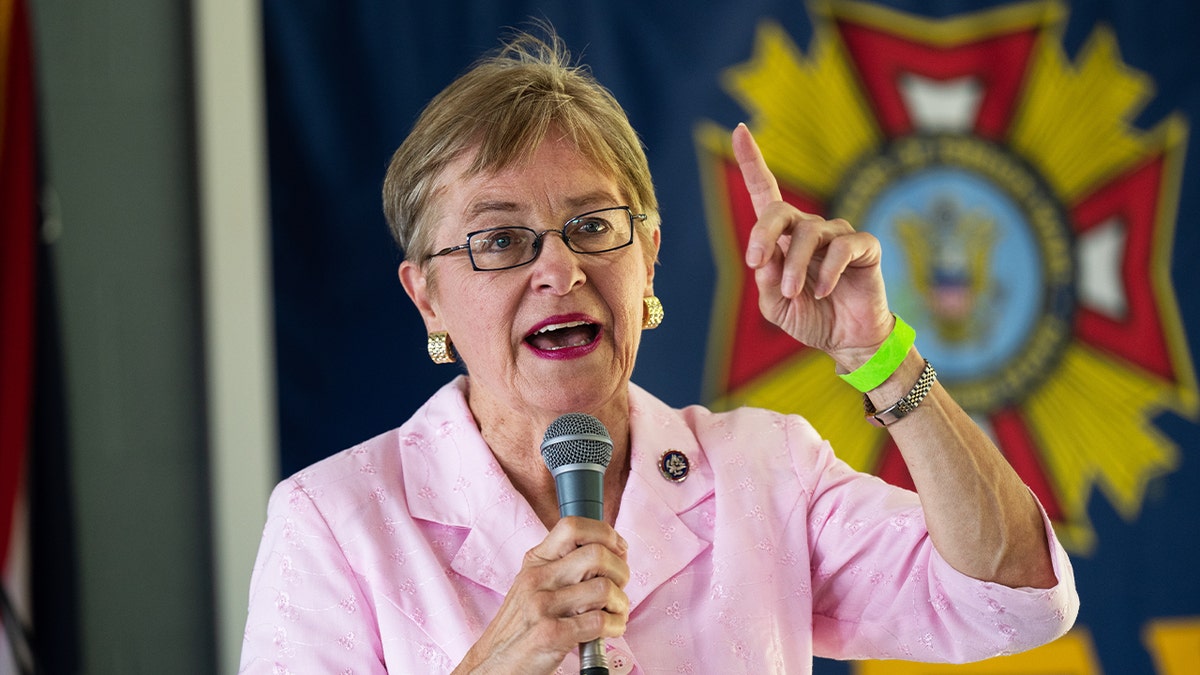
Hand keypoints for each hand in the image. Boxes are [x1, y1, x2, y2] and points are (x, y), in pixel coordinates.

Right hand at [454, 517, 630, 674]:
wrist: (493, 663)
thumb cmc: (521, 626)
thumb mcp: (533, 586)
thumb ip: (563, 567)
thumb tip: (611, 552)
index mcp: (535, 562)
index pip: (572, 526)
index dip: (605, 533)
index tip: (618, 549)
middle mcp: (537, 579)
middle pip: (596, 554)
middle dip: (621, 571)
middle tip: (620, 586)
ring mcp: (542, 606)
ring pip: (603, 588)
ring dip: (621, 603)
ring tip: (616, 612)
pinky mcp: (550, 634)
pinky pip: (599, 621)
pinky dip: (615, 626)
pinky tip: (610, 630)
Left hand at [732, 123, 893, 367]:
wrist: (847, 340)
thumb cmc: (810, 316)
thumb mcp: (776, 305)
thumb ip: (767, 281)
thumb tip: (767, 257)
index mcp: (782, 237)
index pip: (764, 191)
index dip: (752, 161)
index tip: (739, 131)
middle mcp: (809, 228)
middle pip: (780, 208)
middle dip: (763, 232)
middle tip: (756, 262)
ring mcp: (837, 234)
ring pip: (808, 233)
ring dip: (794, 266)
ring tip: (794, 293)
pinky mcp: (864, 246)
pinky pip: (841, 248)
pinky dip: (827, 271)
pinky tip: (824, 291)